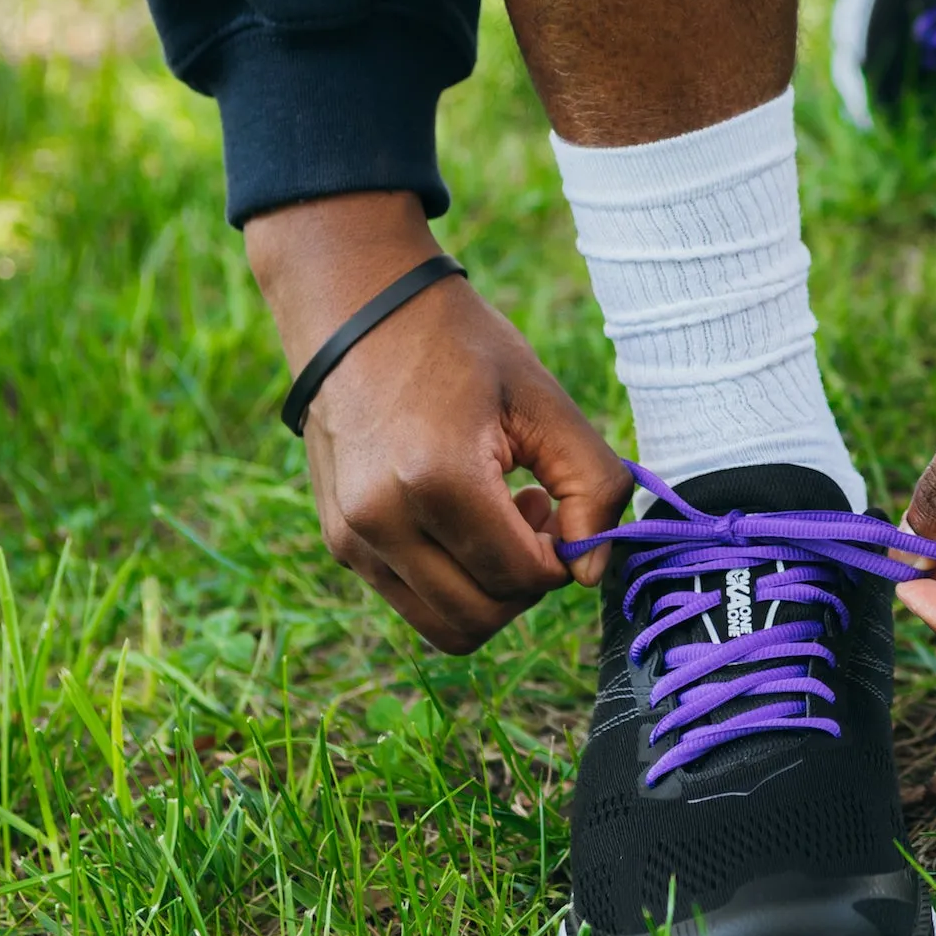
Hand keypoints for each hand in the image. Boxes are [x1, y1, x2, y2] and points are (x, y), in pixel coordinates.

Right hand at [247, 192, 631, 652]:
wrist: (358, 310)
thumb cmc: (460, 346)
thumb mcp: (546, 401)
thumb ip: (593, 486)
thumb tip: (590, 571)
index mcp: (434, 479)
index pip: (521, 576)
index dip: (561, 558)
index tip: (558, 504)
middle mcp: (380, 520)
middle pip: (482, 617)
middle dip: (526, 582)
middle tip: (536, 513)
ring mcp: (351, 538)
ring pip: (446, 626)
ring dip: (489, 590)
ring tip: (500, 517)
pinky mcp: (341, 543)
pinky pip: (413, 602)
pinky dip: (453, 581)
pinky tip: (463, 520)